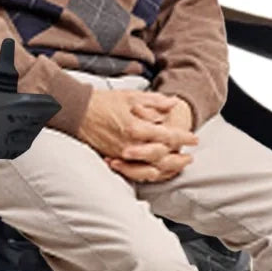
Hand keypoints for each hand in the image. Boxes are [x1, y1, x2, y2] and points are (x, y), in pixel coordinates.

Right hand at [77, 90, 197, 183]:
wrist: (77, 112)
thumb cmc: (104, 102)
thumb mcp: (131, 97)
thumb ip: (155, 102)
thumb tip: (174, 104)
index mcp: (136, 127)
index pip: (167, 136)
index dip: (183, 138)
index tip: (194, 138)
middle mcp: (130, 145)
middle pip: (162, 156)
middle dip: (179, 157)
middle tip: (190, 156)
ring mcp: (121, 155)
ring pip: (150, 168)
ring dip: (167, 169)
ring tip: (178, 167)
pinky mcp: (114, 160)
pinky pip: (135, 172)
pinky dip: (149, 173)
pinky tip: (158, 171)